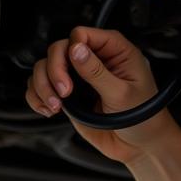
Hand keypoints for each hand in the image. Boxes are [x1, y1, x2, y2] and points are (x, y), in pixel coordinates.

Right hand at [25, 26, 178, 163]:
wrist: (140, 145)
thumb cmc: (143, 117)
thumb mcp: (122, 93)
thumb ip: (97, 72)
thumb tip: (76, 49)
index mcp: (115, 50)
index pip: (81, 34)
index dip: (70, 50)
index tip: (72, 73)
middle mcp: (95, 59)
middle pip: (58, 49)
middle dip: (54, 70)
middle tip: (64, 93)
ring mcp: (79, 77)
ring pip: (44, 67)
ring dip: (42, 85)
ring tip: (55, 106)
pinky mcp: (68, 95)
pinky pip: (40, 87)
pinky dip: (37, 97)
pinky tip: (48, 110)